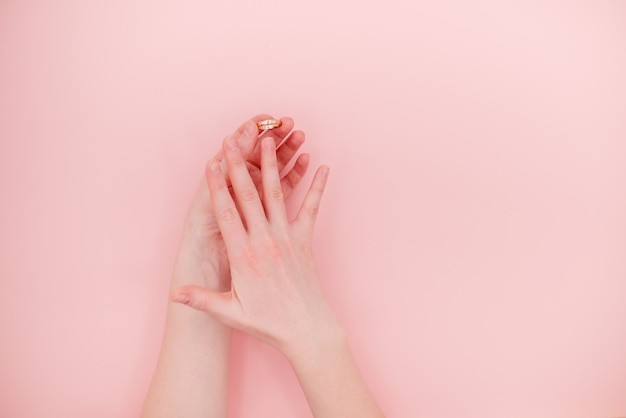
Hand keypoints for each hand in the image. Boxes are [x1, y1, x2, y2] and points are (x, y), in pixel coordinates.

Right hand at [171, 131, 341, 358]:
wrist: (307, 330)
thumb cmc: (268, 323)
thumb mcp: (230, 312)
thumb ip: (201, 299)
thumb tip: (174, 294)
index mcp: (243, 255)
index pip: (225, 213)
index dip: (216, 185)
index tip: (210, 162)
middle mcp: (265, 241)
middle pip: (248, 195)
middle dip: (238, 165)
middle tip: (232, 139)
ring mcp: (288, 238)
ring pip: (277, 195)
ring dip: (272, 166)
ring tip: (269, 142)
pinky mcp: (306, 241)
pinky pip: (312, 208)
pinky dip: (317, 187)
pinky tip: (322, 167)